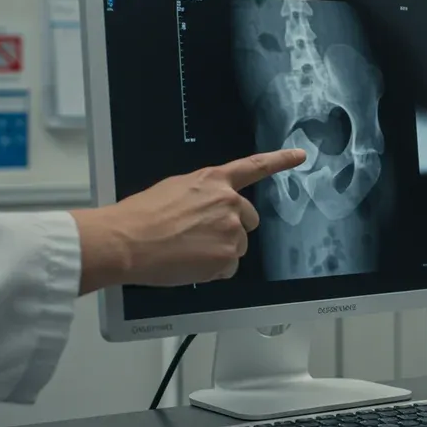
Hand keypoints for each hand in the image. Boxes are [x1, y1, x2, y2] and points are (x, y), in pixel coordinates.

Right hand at [72, 149, 305, 293]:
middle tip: (199, 238)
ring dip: (218, 253)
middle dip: (231, 231)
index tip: (300, 155)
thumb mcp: (174, 189)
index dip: (279, 161)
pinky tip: (189, 264)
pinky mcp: (228, 256)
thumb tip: (205, 209)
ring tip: (186, 251)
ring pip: (236, 248)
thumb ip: (201, 195)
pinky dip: (212, 271)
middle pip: (248, 221)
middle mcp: (229, 202)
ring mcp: (231, 229)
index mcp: (214, 181)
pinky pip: (228, 269)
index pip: (254, 167)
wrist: (126, 240)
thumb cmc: (140, 216)